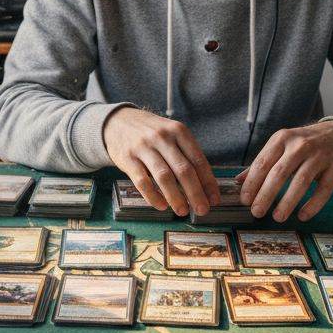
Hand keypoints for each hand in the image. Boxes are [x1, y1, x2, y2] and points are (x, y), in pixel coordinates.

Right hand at [102, 107, 218, 216]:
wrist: (118, 121)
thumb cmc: (152, 133)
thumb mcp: (172, 134)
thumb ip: (186, 155)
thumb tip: (204, 186)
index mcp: (179, 132)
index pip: (198, 160)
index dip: (208, 182)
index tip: (214, 199)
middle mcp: (162, 137)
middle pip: (183, 170)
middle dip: (195, 193)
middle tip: (202, 210)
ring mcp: (144, 147)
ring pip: (164, 176)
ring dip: (176, 197)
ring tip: (182, 211)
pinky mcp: (127, 158)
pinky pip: (142, 181)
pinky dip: (153, 196)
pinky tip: (161, 205)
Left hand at [236, 120, 332, 222]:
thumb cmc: (306, 143)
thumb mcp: (282, 146)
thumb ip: (262, 163)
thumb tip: (238, 181)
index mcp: (282, 139)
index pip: (263, 162)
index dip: (252, 183)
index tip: (244, 200)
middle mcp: (300, 145)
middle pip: (279, 173)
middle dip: (265, 195)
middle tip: (256, 212)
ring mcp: (320, 156)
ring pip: (301, 182)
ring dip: (287, 202)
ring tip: (277, 217)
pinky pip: (323, 189)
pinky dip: (312, 205)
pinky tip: (302, 216)